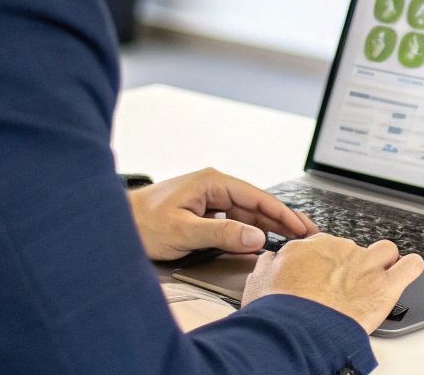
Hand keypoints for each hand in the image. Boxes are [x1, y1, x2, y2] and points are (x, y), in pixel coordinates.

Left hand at [125, 168, 316, 260]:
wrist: (116, 224)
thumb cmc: (143, 224)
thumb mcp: (184, 231)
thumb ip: (222, 234)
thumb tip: (257, 238)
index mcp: (212, 182)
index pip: (257, 197)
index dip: (282, 214)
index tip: (302, 228)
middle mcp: (213, 186)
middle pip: (256, 204)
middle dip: (282, 219)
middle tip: (308, 234)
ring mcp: (209, 198)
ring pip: (247, 213)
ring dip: (269, 226)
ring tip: (293, 238)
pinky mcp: (203, 211)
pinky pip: (234, 220)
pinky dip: (251, 230)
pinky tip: (262, 240)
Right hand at [242, 233, 423, 332]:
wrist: (295, 330)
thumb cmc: (277, 311)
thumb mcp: (258, 282)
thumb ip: (268, 267)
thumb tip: (269, 260)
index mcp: (310, 247)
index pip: (324, 246)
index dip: (326, 263)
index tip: (324, 276)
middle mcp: (339, 250)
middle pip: (354, 250)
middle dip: (352, 267)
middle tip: (345, 288)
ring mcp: (365, 265)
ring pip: (385, 251)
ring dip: (384, 261)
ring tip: (379, 277)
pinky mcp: (385, 286)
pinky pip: (410, 266)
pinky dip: (411, 268)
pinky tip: (408, 271)